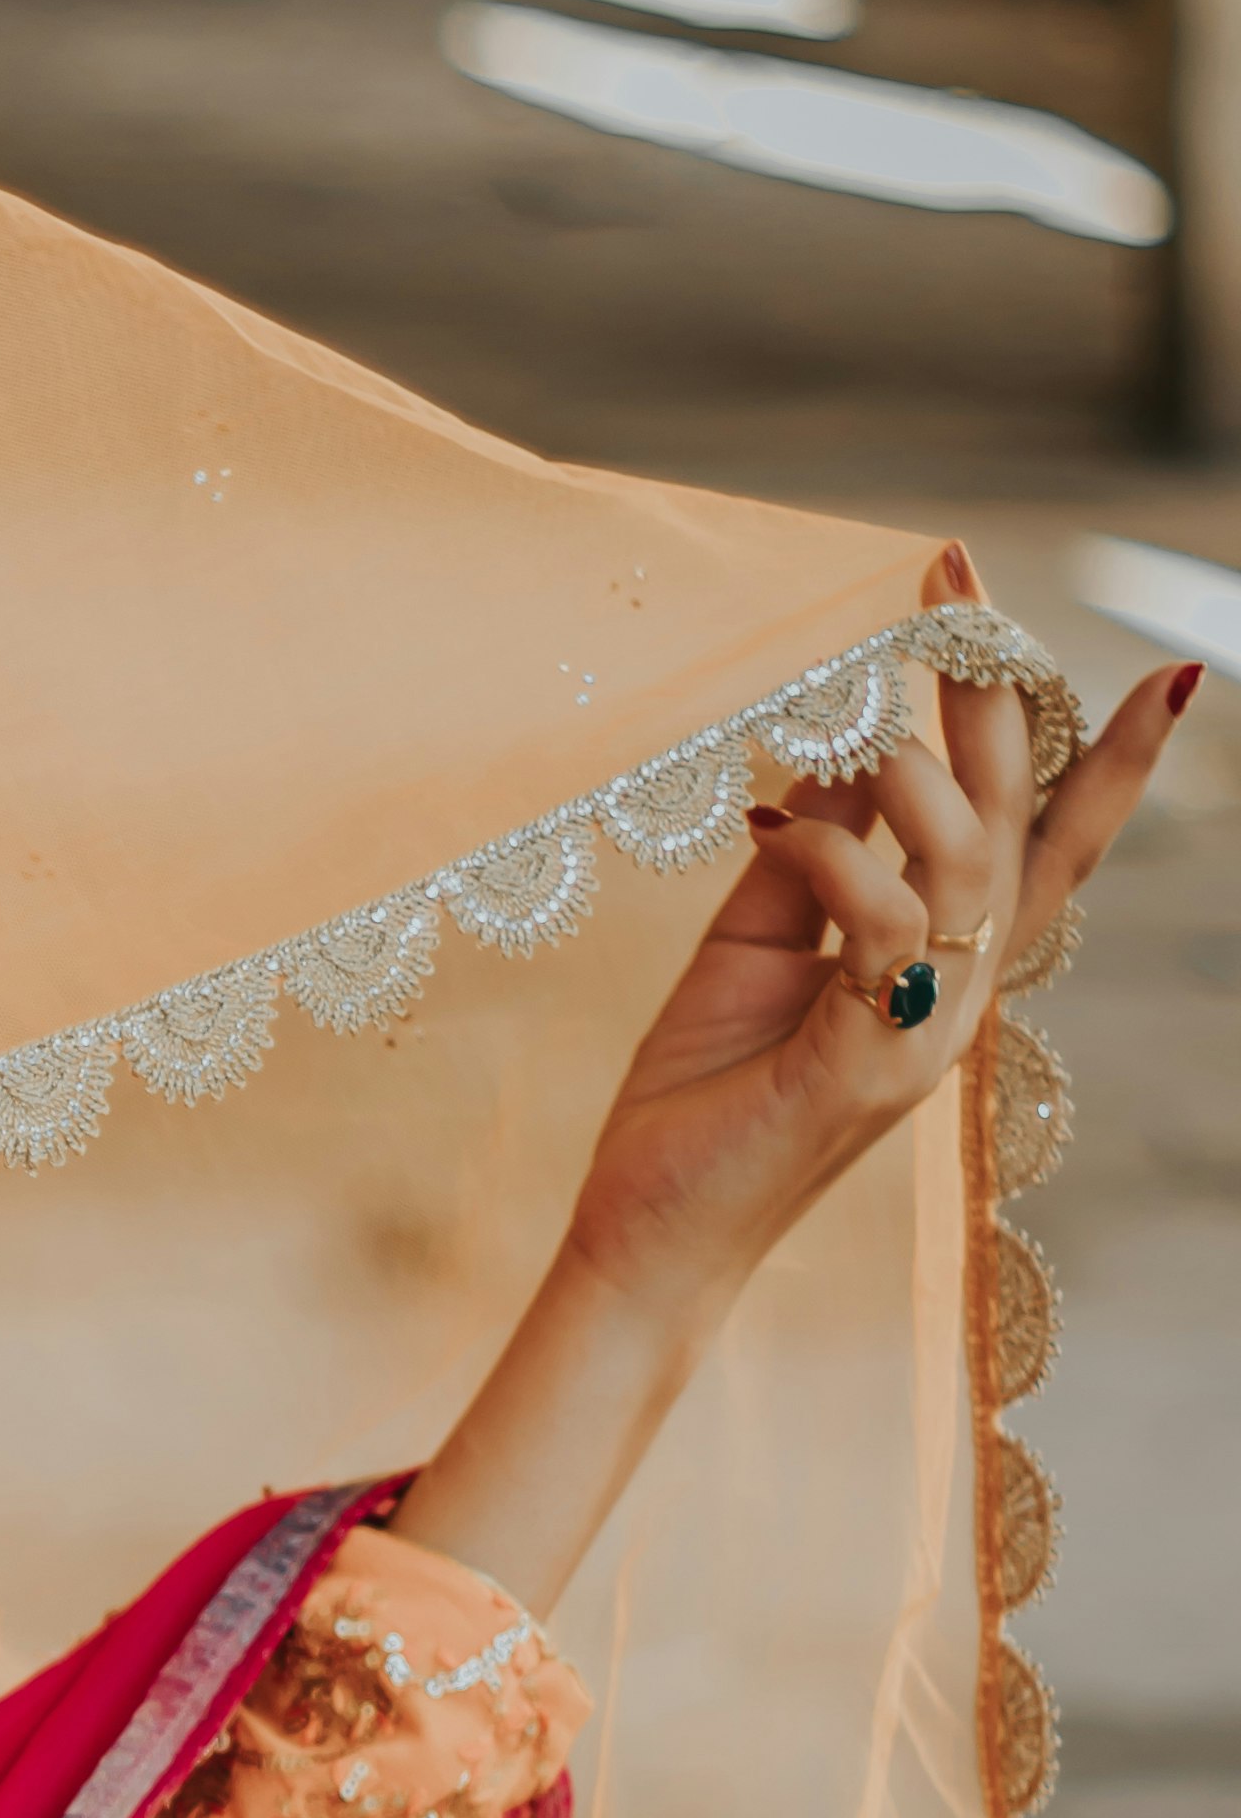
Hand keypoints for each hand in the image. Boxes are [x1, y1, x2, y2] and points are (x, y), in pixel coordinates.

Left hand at [561, 596, 1179, 1319]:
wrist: (650, 1233)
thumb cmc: (704, 1097)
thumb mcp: (757, 943)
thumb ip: (811, 853)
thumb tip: (837, 745)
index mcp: (943, 960)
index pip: (1050, 847)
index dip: (1110, 763)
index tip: (1168, 674)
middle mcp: (961, 991)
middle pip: (1017, 818)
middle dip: (995, 693)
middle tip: (955, 584)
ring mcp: (927, 1029)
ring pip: (969, 857)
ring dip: (912, 765)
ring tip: (854, 722)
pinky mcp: (871, 1059)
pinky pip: (881, 920)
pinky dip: (830, 852)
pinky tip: (769, 827)